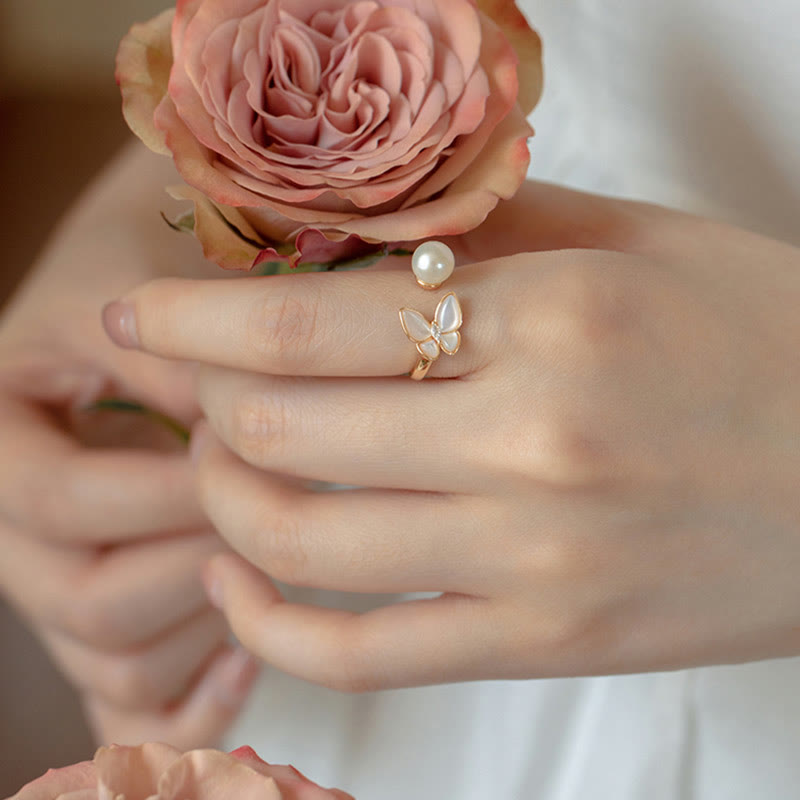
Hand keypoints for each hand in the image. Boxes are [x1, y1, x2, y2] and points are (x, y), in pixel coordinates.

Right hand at [0, 143, 257, 745]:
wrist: (130, 283)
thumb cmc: (131, 274)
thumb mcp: (133, 295)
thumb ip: (173, 358)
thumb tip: (236, 434)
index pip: (63, 505)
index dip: (164, 489)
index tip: (240, 451)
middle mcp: (17, 530)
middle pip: (84, 601)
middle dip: (195, 558)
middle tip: (275, 509)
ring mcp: (62, 585)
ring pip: (115, 658)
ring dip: (207, 621)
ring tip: (271, 559)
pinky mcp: (110, 621)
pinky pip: (130, 707)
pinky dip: (190, 705)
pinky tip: (242, 659)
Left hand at [105, 181, 799, 690]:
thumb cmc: (764, 343)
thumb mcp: (638, 248)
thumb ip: (490, 234)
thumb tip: (358, 240)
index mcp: (555, 322)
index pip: (309, 324)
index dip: (194, 318)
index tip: (139, 315)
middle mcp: (533, 446)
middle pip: (281, 429)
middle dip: (201, 402)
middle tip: (193, 383)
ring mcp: (536, 562)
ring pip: (298, 546)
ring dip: (220, 500)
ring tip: (217, 465)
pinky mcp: (546, 643)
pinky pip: (361, 655)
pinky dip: (268, 625)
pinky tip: (239, 583)